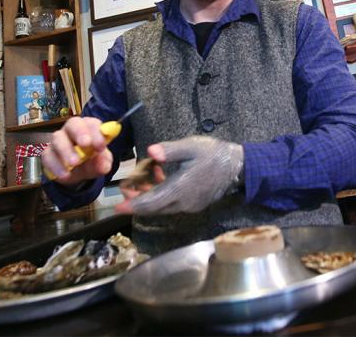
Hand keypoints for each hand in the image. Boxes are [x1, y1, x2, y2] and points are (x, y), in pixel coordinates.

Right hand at [41, 116, 113, 185]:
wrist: (77, 174)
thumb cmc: (92, 161)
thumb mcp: (102, 163)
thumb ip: (104, 162)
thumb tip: (103, 165)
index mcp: (89, 128)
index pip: (92, 123)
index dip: (96, 133)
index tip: (101, 147)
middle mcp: (72, 130)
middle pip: (73, 123)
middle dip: (80, 133)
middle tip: (86, 144)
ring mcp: (58, 140)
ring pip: (58, 138)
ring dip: (66, 150)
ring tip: (74, 163)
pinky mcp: (47, 153)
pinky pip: (48, 156)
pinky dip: (56, 166)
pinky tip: (64, 174)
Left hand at [116, 136, 243, 214]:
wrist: (238, 166)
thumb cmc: (214, 154)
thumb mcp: (192, 146)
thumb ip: (170, 150)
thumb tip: (150, 151)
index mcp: (181, 189)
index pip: (152, 202)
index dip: (134, 205)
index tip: (118, 206)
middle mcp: (184, 202)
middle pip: (155, 208)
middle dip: (138, 201)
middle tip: (125, 190)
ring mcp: (190, 206)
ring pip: (163, 207)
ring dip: (150, 198)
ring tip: (141, 182)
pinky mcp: (195, 205)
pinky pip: (172, 205)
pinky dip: (161, 196)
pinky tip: (160, 180)